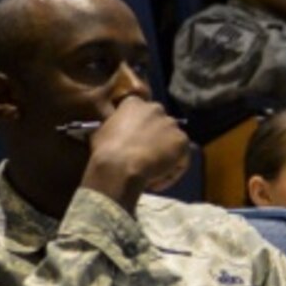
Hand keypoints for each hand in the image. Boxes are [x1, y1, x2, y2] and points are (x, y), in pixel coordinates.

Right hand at [80, 96, 191, 210]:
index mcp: (134, 102)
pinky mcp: (182, 140)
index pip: (143, 115)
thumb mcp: (102, 130)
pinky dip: (171, 173)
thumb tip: (116, 133)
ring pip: (172, 144)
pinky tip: (156, 183)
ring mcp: (171, 124)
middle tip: (146, 160)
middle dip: (155, 143)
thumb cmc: (105, 149)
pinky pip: (180, 160)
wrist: (119, 165)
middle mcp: (155, 108)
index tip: (135, 146)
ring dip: (164, 160)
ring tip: (150, 175)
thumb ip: (115, 127)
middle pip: (160, 127)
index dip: (141, 133)